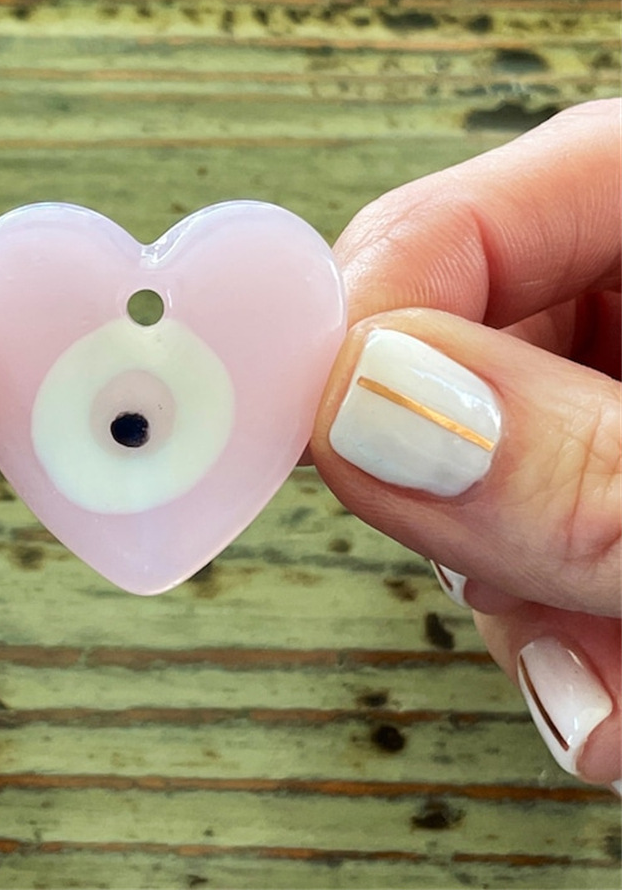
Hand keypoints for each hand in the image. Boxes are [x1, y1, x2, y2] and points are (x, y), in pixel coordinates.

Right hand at [311, 99, 619, 791]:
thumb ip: (598, 462)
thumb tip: (367, 410)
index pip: (424, 237)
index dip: (343, 340)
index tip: (307, 453)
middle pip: (429, 397)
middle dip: (472, 533)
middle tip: (560, 621)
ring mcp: (616, 410)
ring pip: (473, 514)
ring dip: (541, 625)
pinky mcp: (621, 501)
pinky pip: (532, 579)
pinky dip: (578, 661)